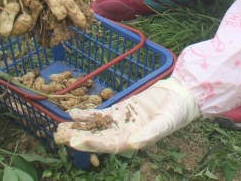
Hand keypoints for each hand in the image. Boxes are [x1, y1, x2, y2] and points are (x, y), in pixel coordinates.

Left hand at [54, 78, 199, 153]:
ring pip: (95, 126)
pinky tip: (72, 113)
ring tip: (60, 127)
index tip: (75, 141)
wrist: (181, 96)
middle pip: (97, 137)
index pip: (108, 145)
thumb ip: (149, 134)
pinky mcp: (120, 108)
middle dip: (79, 137)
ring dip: (79, 127)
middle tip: (59, 136)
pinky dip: (87, 113)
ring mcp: (120, 121)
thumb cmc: (176, 113)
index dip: (91, 143)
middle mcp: (124, 133)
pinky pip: (100, 113)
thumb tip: (133, 144)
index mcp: (134, 140)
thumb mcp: (165, 124)